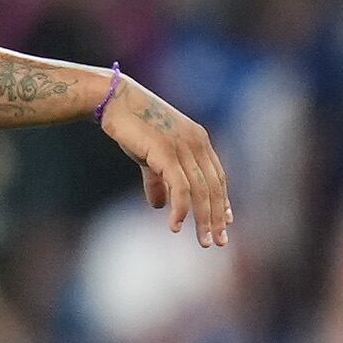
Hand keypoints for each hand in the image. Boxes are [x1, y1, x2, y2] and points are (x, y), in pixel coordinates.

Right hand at [100, 79, 233, 241]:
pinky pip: (180, 187)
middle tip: (219, 241)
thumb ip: (158, 181)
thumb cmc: (133, 127)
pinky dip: (181, 209)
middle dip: (218, 216)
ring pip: (201, 191)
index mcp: (199, 140)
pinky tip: (175, 226)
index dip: (223, 200)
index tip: (227, 222)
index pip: (218, 176)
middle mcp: (197, 143)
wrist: (115, 101)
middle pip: (214, 187)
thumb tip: (158, 205)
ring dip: (204, 219)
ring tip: (204, 242)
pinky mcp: (166, 152)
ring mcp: (183, 147)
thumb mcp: (151, 156)